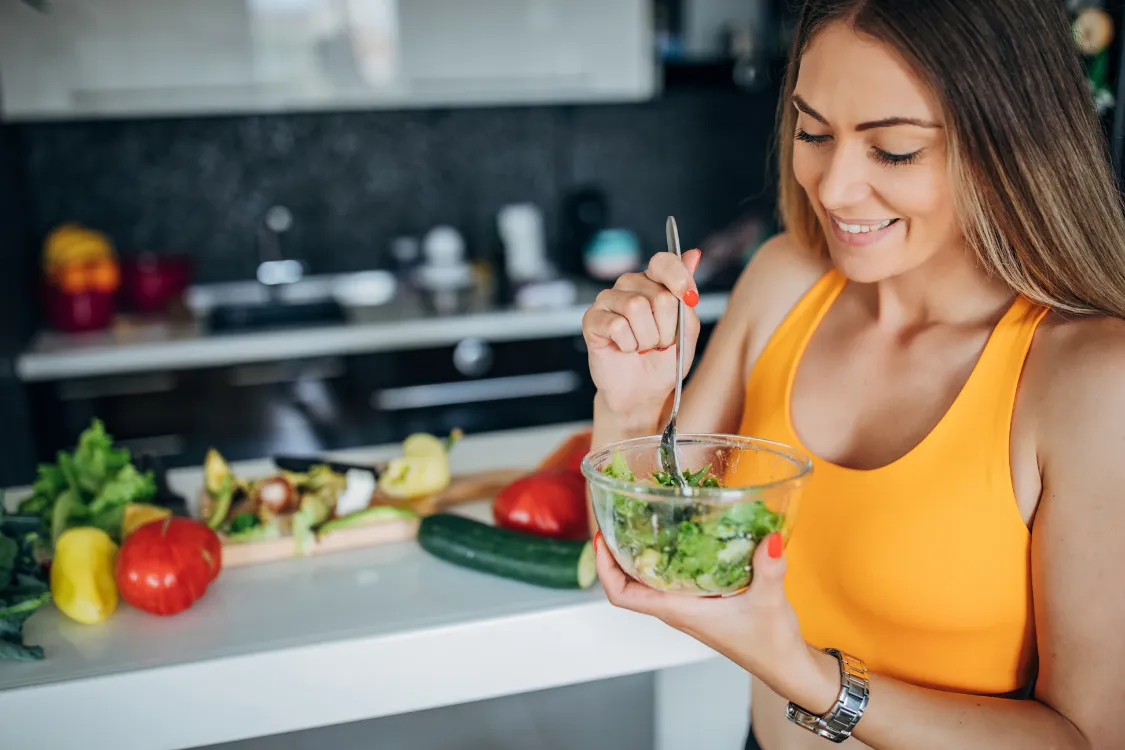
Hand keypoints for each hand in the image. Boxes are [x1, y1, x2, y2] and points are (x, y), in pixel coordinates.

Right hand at [581, 249, 702, 415]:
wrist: (642, 393)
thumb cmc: (663, 362)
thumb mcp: (687, 331)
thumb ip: (687, 296)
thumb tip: (693, 255)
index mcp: (654, 282)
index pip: (664, 261)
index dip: (679, 278)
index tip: (689, 299)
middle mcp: (630, 285)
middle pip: (658, 295)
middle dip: (667, 328)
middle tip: (659, 342)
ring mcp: (608, 300)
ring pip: (636, 307)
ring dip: (647, 338)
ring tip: (642, 347)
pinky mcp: (592, 319)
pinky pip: (617, 326)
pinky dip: (628, 345)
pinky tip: (624, 349)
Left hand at [592, 529, 831, 706]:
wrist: (787, 667)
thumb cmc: (772, 644)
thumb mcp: (770, 602)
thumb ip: (769, 569)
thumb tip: (768, 538)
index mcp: (679, 611)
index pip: (623, 595)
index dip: (605, 568)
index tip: (602, 539)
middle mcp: (677, 610)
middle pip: (629, 584)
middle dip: (617, 554)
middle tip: (617, 519)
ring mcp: (689, 607)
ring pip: (649, 582)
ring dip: (638, 556)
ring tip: (640, 522)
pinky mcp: (703, 604)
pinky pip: (671, 581)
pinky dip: (665, 560)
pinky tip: (679, 539)